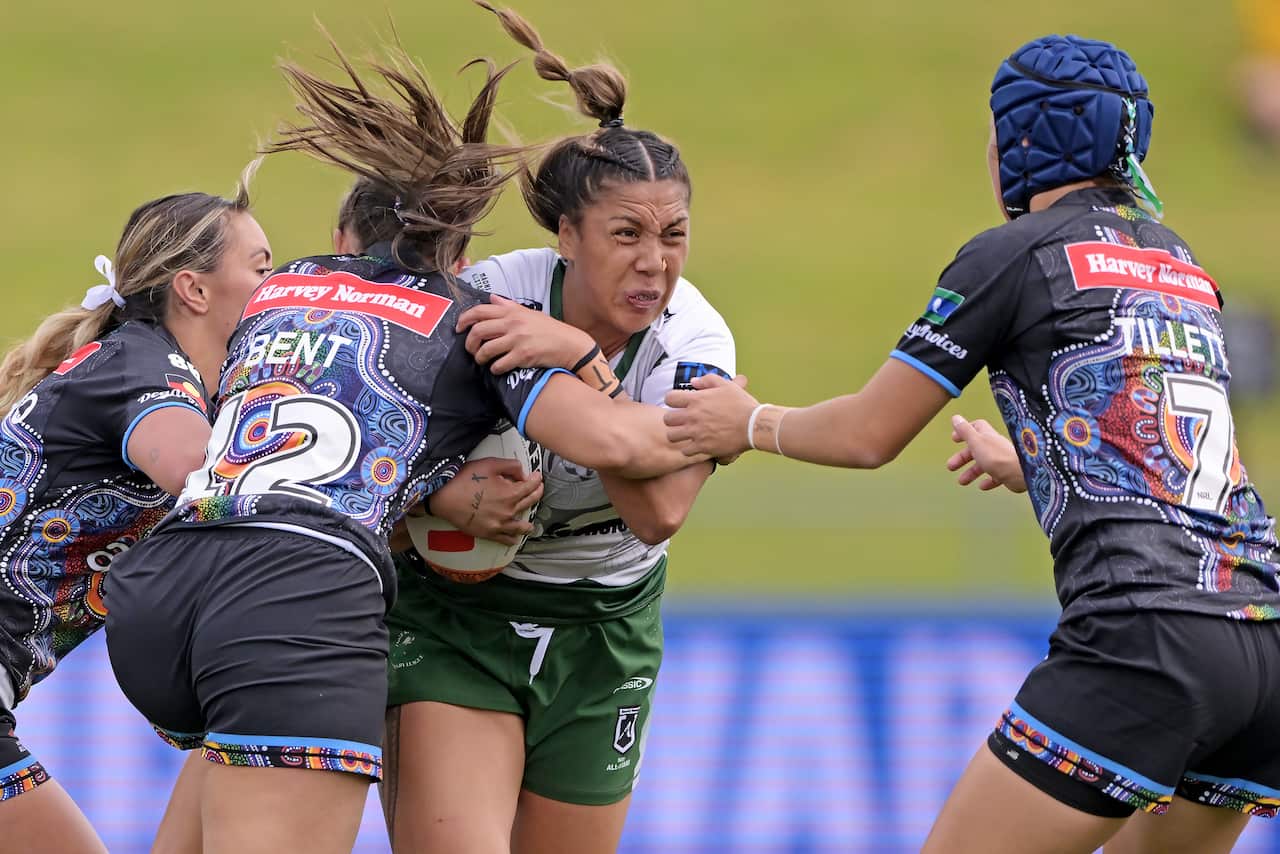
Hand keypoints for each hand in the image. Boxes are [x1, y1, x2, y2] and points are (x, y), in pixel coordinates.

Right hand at [425, 457, 543, 544]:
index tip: (537, 476)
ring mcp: (499, 524)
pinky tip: (515, 539)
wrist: (445, 497)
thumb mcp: (490, 464)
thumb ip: (510, 466)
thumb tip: (522, 473)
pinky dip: (512, 539)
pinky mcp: (488, 533)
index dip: (536, 480)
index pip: (530, 487)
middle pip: (528, 503)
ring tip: (531, 525)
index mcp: (511, 494)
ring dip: (528, 524)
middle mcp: (508, 511)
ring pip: (520, 527)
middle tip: (538, 490)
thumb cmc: (465, 478)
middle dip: (536, 495)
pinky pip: (505, 539)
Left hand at [457, 295, 594, 373]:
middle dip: (469, 343)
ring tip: (482, 361)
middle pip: (478, 331)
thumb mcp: (529, 313)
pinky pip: (499, 364)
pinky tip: (497, 369)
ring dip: (480, 358)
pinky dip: (494, 369)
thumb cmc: (550, 330)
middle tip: (471, 350)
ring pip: (486, 349)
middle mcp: (513, 324)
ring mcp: (517, 340)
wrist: (570, 344)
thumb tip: (491, 298)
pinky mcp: (523, 356)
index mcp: (512, 312)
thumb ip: (508, 306)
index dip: (464, 319)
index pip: (479, 311)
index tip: (458, 328)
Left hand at [663, 373, 757, 457]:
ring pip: (672, 436)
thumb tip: (693, 382)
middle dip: (672, 419)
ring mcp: (696, 432)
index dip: (673, 400)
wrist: (754, 425)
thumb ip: (707, 380)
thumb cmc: (742, 404)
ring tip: (686, 434)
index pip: (669, 398)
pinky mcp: (703, 447)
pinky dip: (689, 449)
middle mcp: (693, 416)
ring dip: (678, 435)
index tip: (679, 404)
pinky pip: (685, 451)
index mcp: (696, 399)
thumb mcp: (726, 385)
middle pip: (667, 419)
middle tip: (681, 421)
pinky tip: (696, 445)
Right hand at [946, 414, 1026, 492]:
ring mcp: (1002, 459)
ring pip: (984, 464)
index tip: (954, 438)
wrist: (1020, 473)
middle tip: (951, 466)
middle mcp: (995, 446)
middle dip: (963, 457)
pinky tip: (982, 486)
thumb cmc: (997, 456)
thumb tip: (955, 418)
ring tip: (962, 482)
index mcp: (987, 436)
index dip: (964, 431)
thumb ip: (965, 431)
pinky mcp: (1008, 473)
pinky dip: (988, 480)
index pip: (976, 427)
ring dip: (971, 472)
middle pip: (977, 449)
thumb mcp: (976, 442)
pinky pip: (996, 476)